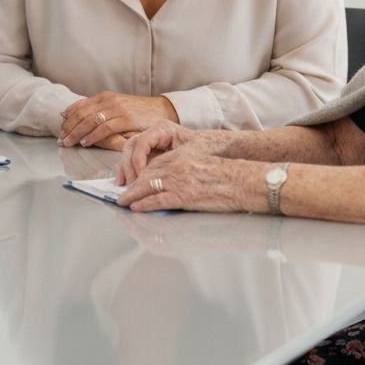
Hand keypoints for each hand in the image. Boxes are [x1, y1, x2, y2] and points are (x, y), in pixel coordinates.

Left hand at [59, 92, 177, 147]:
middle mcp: (109, 100)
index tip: (60, 129)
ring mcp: (117, 109)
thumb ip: (99, 111)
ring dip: (77, 133)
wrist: (161, 109)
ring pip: (90, 121)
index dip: (67, 118)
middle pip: (81, 114)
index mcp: (104, 96)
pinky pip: (104, 128)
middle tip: (61, 139)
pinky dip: (93, 136)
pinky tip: (86, 142)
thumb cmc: (137, 111)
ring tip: (69, 142)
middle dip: (69, 128)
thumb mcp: (116, 107)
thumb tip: (76, 118)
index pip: (79, 106)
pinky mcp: (126, 119)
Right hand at [114, 120, 196, 183]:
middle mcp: (151, 132)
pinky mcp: (145, 151)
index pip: (142, 142)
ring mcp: (147, 141)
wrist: (205, 148)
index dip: (138, 159)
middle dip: (129, 166)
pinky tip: (123, 182)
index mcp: (162, 129)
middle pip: (131, 146)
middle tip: (132, 184)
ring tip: (123, 185)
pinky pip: (130, 159)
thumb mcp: (191, 151)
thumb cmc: (199, 148)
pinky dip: (125, 170)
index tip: (140, 176)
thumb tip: (160, 171)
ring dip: (124, 169)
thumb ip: (176, 158)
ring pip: (128, 152)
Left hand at [116, 145, 259, 212]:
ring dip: (132, 195)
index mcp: (182, 156)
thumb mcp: (203, 163)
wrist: (243, 181)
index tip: (132, 180)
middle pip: (147, 173)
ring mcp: (179, 181)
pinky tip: (135, 207)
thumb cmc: (228, 175)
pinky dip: (143, 204)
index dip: (140, 172)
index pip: (154, 163)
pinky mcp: (183, 196)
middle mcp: (178, 166)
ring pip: (147, 186)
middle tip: (121, 192)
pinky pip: (157, 200)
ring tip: (122, 201)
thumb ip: (186, 167)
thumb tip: (171, 179)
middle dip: (132, 183)